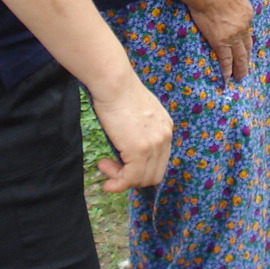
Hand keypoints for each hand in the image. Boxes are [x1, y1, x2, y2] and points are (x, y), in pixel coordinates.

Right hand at [90, 74, 171, 192]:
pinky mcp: (139, 150)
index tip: (121, 164)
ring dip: (121, 180)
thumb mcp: (138, 114)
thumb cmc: (119, 93)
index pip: (159, 162)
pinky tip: (107, 182)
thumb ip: (140, 131)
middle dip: (132, 177)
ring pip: (141, 180)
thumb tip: (127, 149)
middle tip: (110, 166)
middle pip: (154, 175)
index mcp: (165, 128)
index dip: (140, 169)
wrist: (115, 84)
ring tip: (104, 166)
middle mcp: (164, 137)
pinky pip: (130, 179)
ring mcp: (154, 145)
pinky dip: (118, 184)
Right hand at [182, 0, 254, 81]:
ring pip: (239, 56)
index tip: (246, 49)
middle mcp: (244, 26)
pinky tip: (227, 77)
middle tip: (246, 69)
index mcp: (247, 13)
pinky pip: (226, 59)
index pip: (248, 31)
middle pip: (247, 46)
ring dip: (240, 68)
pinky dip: (227, 69)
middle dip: (247, 58)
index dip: (246, 41)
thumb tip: (226, 4)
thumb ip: (232, 3)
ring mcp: (233, 35)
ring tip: (240, 77)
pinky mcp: (221, 41)